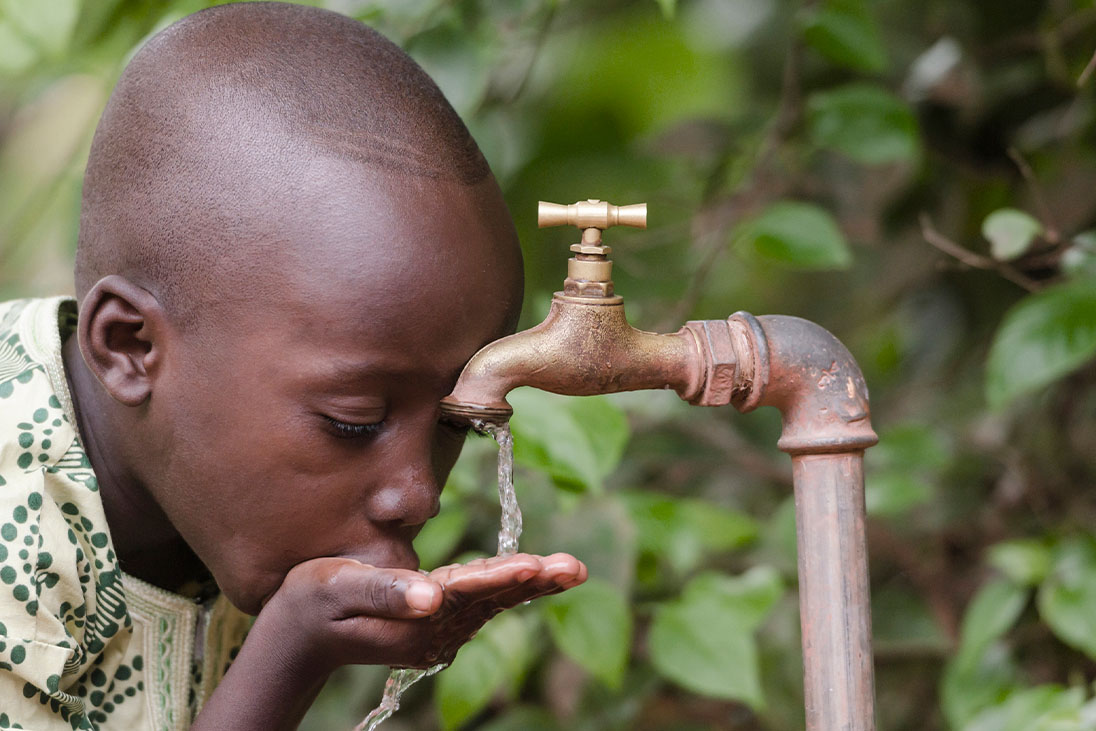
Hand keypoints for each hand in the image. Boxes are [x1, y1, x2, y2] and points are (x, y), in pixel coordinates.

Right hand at [256, 552, 586, 674]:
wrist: (298, 636)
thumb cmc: (313, 603)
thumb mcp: (339, 589)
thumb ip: (386, 591)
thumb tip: (433, 596)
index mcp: (415, 620)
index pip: (468, 592)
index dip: (504, 575)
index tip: (539, 566)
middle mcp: (433, 632)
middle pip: (492, 600)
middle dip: (536, 581)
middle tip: (577, 569)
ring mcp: (436, 633)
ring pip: (492, 603)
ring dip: (531, 585)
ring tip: (569, 570)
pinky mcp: (434, 627)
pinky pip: (479, 604)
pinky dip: (507, 588)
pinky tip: (533, 577)